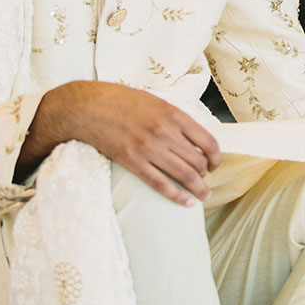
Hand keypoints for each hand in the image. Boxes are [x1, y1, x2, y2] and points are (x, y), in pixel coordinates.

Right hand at [46, 81, 221, 206]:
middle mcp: (165, 132)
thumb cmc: (121, 101)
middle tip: (205, 180)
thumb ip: (174, 119)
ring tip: (203, 196)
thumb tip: (192, 136)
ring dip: (198, 189)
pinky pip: (161, 184)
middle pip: (198, 161)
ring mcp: (149, 149)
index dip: (216, 157)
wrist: (89, 107)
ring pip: (184, 175)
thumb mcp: (155, 102)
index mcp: (174, 115)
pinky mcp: (133, 162)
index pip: (208, 141)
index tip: (214, 164)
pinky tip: (186, 203)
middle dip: (205, 175)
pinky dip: (177, 196)